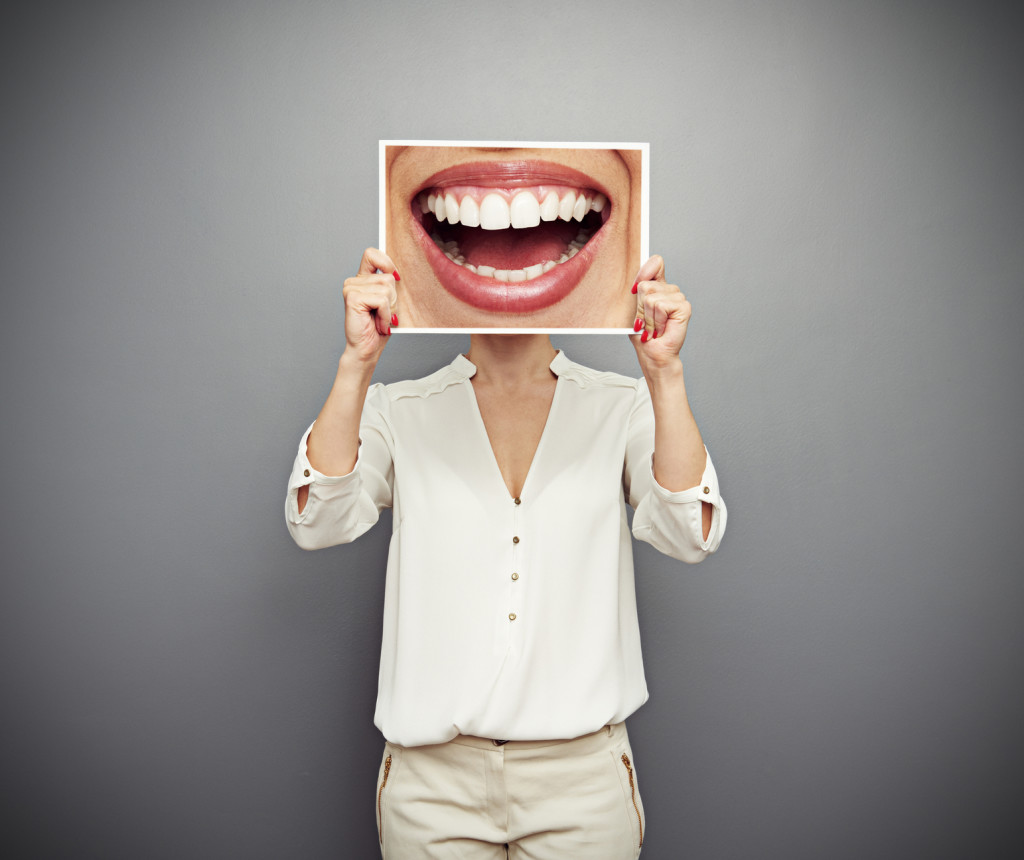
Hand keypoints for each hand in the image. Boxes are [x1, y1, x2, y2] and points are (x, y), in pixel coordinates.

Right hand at [342, 248, 400, 364]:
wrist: (366, 349)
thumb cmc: (377, 329)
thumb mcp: (389, 303)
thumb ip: (390, 286)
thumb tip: (396, 274)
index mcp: (362, 280)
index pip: (371, 254)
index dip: (386, 262)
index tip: (395, 277)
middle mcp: (354, 282)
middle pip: (387, 277)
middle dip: (393, 299)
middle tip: (383, 314)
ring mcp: (351, 288)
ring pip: (386, 288)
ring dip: (389, 309)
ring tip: (380, 320)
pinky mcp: (353, 297)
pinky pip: (381, 300)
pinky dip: (385, 314)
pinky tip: (378, 324)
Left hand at [631, 255, 690, 371]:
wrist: (653, 354)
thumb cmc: (643, 336)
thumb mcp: (634, 311)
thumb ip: (638, 294)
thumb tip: (637, 283)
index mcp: (658, 287)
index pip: (656, 263)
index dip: (644, 271)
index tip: (634, 289)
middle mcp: (670, 290)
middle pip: (647, 284)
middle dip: (640, 307)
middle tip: (646, 323)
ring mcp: (678, 297)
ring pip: (651, 297)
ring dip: (648, 318)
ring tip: (653, 328)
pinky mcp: (684, 307)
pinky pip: (660, 306)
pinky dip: (656, 321)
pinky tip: (661, 330)